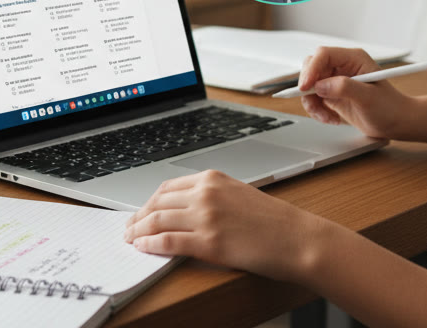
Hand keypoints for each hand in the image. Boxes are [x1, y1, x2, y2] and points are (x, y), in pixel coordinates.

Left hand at [125, 170, 327, 281]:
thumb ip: (211, 198)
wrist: (298, 239)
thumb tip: (182, 211)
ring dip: (138, 231)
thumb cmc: (274, 222)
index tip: (140, 213)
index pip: (167, 188)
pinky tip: (144, 248)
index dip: (148, 202)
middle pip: (157, 202)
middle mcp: (206, 193)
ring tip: (131, 240)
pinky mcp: (209, 242)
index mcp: (213, 178)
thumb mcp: (239, 196)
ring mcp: (207, 217)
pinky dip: (150, 245)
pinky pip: (168, 241)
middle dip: (138, 217)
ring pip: (157, 221)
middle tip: (128, 229)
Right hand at [297, 47, 414, 140]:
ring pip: (310, 84)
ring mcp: (336, 80)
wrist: (395, 122)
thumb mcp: (368, 97)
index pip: (324, 55)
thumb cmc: (389, 107)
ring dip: (312, 102)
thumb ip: (344, 88)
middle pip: (312, 67)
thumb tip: (320, 85)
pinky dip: (317, 110)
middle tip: (314, 105)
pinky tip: (331, 118)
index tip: (305, 87)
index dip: (312, 69)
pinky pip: (314, 98)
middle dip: (309, 87)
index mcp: (354, 59)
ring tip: (327, 117)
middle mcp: (343, 66)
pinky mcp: (332, 94)